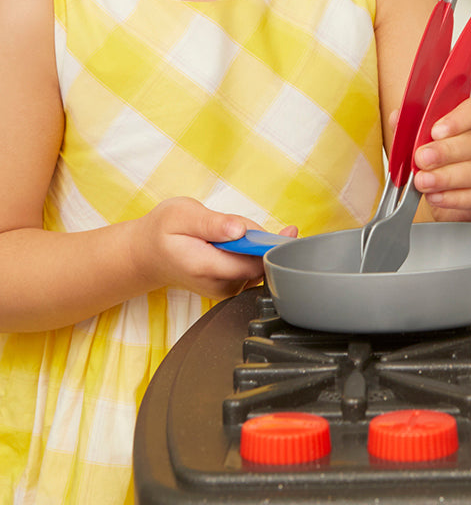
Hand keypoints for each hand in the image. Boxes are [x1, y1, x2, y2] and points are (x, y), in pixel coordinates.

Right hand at [131, 197, 297, 298]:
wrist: (147, 254)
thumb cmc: (162, 232)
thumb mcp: (181, 214)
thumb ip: (212, 223)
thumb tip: (239, 230)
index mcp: (206, 267)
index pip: (254, 264)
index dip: (272, 247)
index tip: (288, 232)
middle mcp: (219, 285)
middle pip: (260, 264)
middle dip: (262, 241)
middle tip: (242, 224)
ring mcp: (225, 289)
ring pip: (258, 265)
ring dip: (255, 246)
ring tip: (229, 233)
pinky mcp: (230, 287)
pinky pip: (253, 268)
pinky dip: (251, 252)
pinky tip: (235, 242)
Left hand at [407, 97, 470, 222]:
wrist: (467, 197)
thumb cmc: (451, 161)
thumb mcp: (432, 140)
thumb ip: (416, 127)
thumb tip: (397, 117)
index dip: (457, 119)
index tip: (435, 131)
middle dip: (446, 151)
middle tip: (422, 158)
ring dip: (446, 177)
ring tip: (423, 181)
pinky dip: (454, 198)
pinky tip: (436, 196)